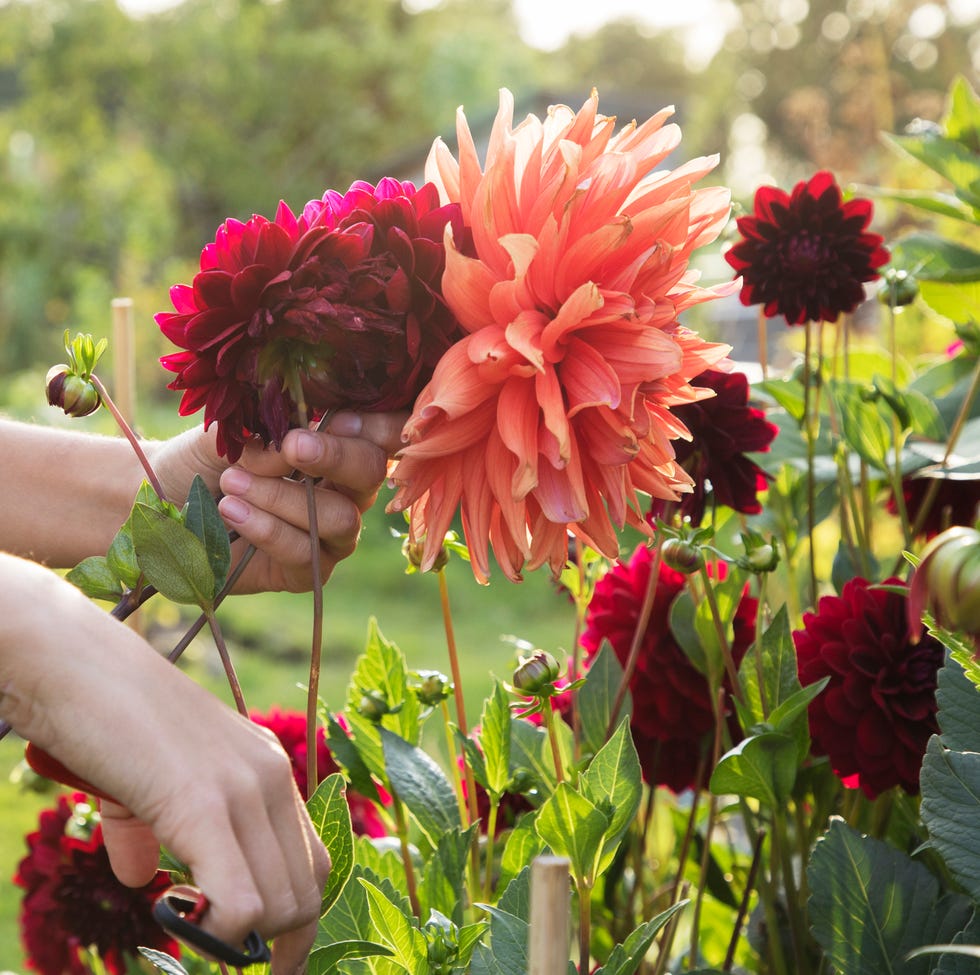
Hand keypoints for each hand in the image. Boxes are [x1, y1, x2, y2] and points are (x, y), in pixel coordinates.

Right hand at [0, 556, 329, 973]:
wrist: (77, 665)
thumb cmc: (107, 721)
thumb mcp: (146, 783)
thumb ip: (153, 832)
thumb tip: (144, 881)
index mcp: (268, 771)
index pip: (314, 865)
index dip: (292, 920)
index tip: (256, 953)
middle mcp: (271, 777)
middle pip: (307, 892)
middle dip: (274, 944)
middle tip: (227, 961)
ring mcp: (244, 788)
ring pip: (280, 906)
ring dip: (242, 943)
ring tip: (196, 939)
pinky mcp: (203, 804)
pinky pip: (239, 900)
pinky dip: (217, 932)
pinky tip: (177, 920)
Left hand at [154, 412, 406, 592]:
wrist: (164, 500)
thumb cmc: (205, 458)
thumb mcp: (232, 433)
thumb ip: (266, 433)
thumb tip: (292, 444)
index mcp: (337, 447)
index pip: (383, 434)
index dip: (375, 426)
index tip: (336, 417)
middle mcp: (344, 491)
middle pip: (371, 473)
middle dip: (336, 457)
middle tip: (293, 446)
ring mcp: (329, 535)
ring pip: (340, 518)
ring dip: (284, 498)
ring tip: (231, 483)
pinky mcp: (305, 572)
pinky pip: (306, 554)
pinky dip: (268, 530)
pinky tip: (233, 512)